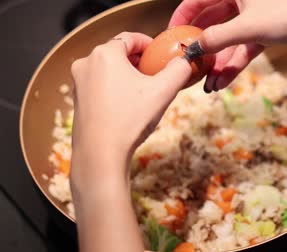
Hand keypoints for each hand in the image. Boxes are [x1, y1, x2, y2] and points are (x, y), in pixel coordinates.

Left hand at [70, 32, 191, 190]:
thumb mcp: (163, 92)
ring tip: (145, 92)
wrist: (101, 154)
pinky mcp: (77, 99)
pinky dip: (115, 88)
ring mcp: (79, 82)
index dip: (149, 44)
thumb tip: (186, 61)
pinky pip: (100, 85)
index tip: (161, 55)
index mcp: (105, 54)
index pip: (130, 38)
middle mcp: (86, 63)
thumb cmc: (130, 120)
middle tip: (156, 75)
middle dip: (139, 61)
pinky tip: (128, 106)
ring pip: (109, 70)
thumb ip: (179, 70)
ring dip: (127, 75)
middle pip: (119, 53)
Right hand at [169, 0, 286, 91]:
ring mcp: (254, 16)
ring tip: (206, 85)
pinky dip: (234, 65)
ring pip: (228, 40)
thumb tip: (193, 48)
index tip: (172, 35)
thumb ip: (217, 38)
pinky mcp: (266, 31)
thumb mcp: (247, 27)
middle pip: (213, 22)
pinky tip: (222, 83)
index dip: (183, 16)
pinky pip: (243, 48)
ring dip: (218, 63)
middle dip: (203, 48)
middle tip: (189, 66)